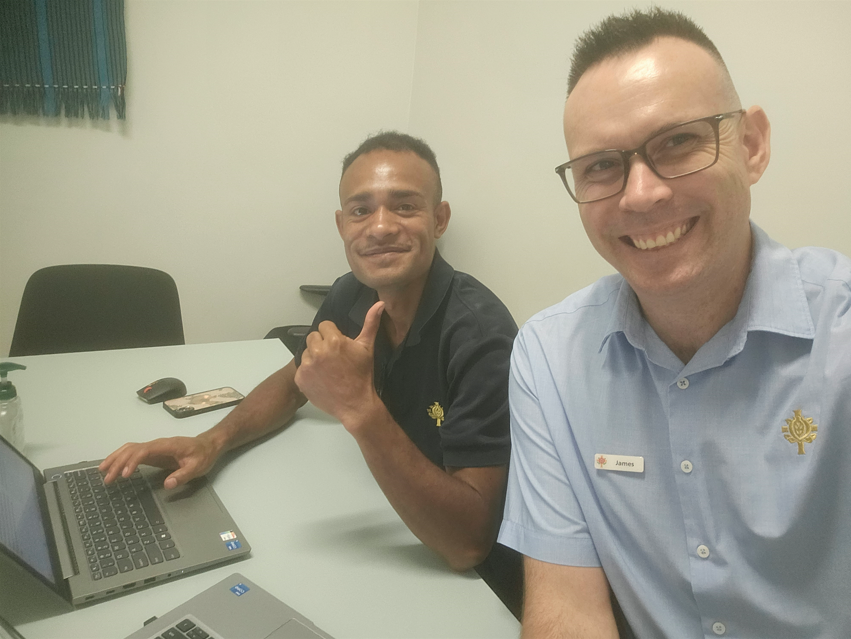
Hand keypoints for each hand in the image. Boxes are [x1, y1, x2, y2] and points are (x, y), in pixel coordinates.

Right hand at [99, 434, 219, 489]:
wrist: (207, 445)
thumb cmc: (202, 455)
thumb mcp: (197, 467)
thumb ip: (183, 475)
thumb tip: (168, 484)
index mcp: (167, 446)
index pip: (144, 450)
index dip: (132, 461)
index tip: (124, 475)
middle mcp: (157, 444)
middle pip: (132, 449)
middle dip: (118, 462)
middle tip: (107, 479)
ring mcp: (154, 448)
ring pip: (130, 449)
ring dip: (115, 459)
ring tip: (102, 471)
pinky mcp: (152, 453)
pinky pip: (133, 453)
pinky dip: (121, 458)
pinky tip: (112, 467)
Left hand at [294, 301, 383, 427]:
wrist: (355, 404)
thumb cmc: (362, 376)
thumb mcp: (367, 348)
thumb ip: (371, 323)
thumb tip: (380, 304)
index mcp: (333, 341)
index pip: (325, 326)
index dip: (333, 335)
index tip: (339, 347)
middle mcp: (318, 351)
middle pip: (313, 337)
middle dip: (322, 345)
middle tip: (333, 358)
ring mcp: (307, 366)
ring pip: (306, 352)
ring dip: (314, 358)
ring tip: (327, 369)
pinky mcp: (300, 378)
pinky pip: (301, 368)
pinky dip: (308, 372)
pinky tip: (321, 378)